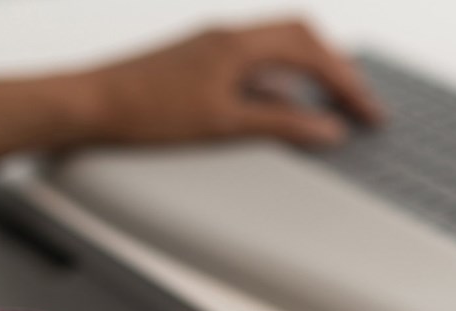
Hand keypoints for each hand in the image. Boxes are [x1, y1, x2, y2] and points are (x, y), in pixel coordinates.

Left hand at [74, 20, 382, 147]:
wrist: (86, 105)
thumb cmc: (143, 111)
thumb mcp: (224, 125)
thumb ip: (282, 125)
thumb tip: (328, 130)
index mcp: (238, 43)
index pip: (312, 53)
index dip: (348, 84)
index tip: (370, 112)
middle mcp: (227, 35)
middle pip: (301, 36)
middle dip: (337, 67)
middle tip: (358, 101)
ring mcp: (211, 45)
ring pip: (278, 46)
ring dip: (310, 70)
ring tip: (331, 103)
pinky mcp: (198, 61)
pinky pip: (254, 60)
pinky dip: (280, 80)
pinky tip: (282, 107)